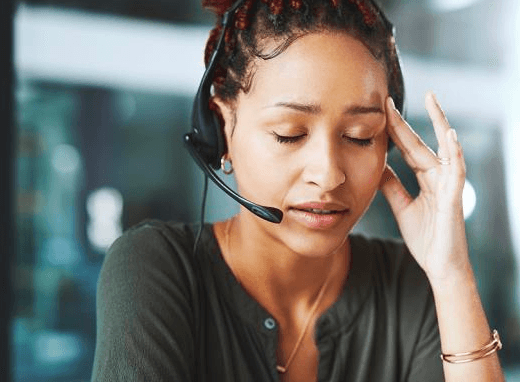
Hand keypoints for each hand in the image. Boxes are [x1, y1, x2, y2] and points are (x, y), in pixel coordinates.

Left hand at [379, 92, 470, 282]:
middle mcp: (439, 177)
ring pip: (444, 149)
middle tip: (389, 99)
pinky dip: (455, 154)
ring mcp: (449, 186)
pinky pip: (456, 172)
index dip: (394, 131)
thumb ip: (392, 187)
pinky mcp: (455, 199)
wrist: (440, 267)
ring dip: (439, 124)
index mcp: (426, 179)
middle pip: (420, 144)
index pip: (407, 149)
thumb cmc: (426, 238)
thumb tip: (379, 167)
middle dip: (405, 122)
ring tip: (432, 100)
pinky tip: (450, 136)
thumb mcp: (402, 207)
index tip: (380, 111)